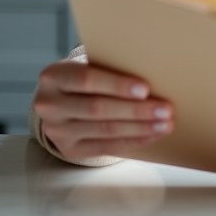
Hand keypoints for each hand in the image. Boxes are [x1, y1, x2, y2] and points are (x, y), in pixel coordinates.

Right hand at [33, 59, 173, 161]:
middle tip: (165, 109)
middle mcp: (49, 105)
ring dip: (139, 127)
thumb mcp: (84, 66)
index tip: (145, 89)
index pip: (86, 80)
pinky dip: (133, 140)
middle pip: (98, 108)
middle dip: (136, 110)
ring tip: (164, 123)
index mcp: (53, 77)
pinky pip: (106, 147)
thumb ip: (107, 68)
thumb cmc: (82, 79)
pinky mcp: (69, 149)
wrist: (58, 102)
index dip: (116, 85)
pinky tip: (151, 135)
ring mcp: (57, 130)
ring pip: (105, 130)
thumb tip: (152, 72)